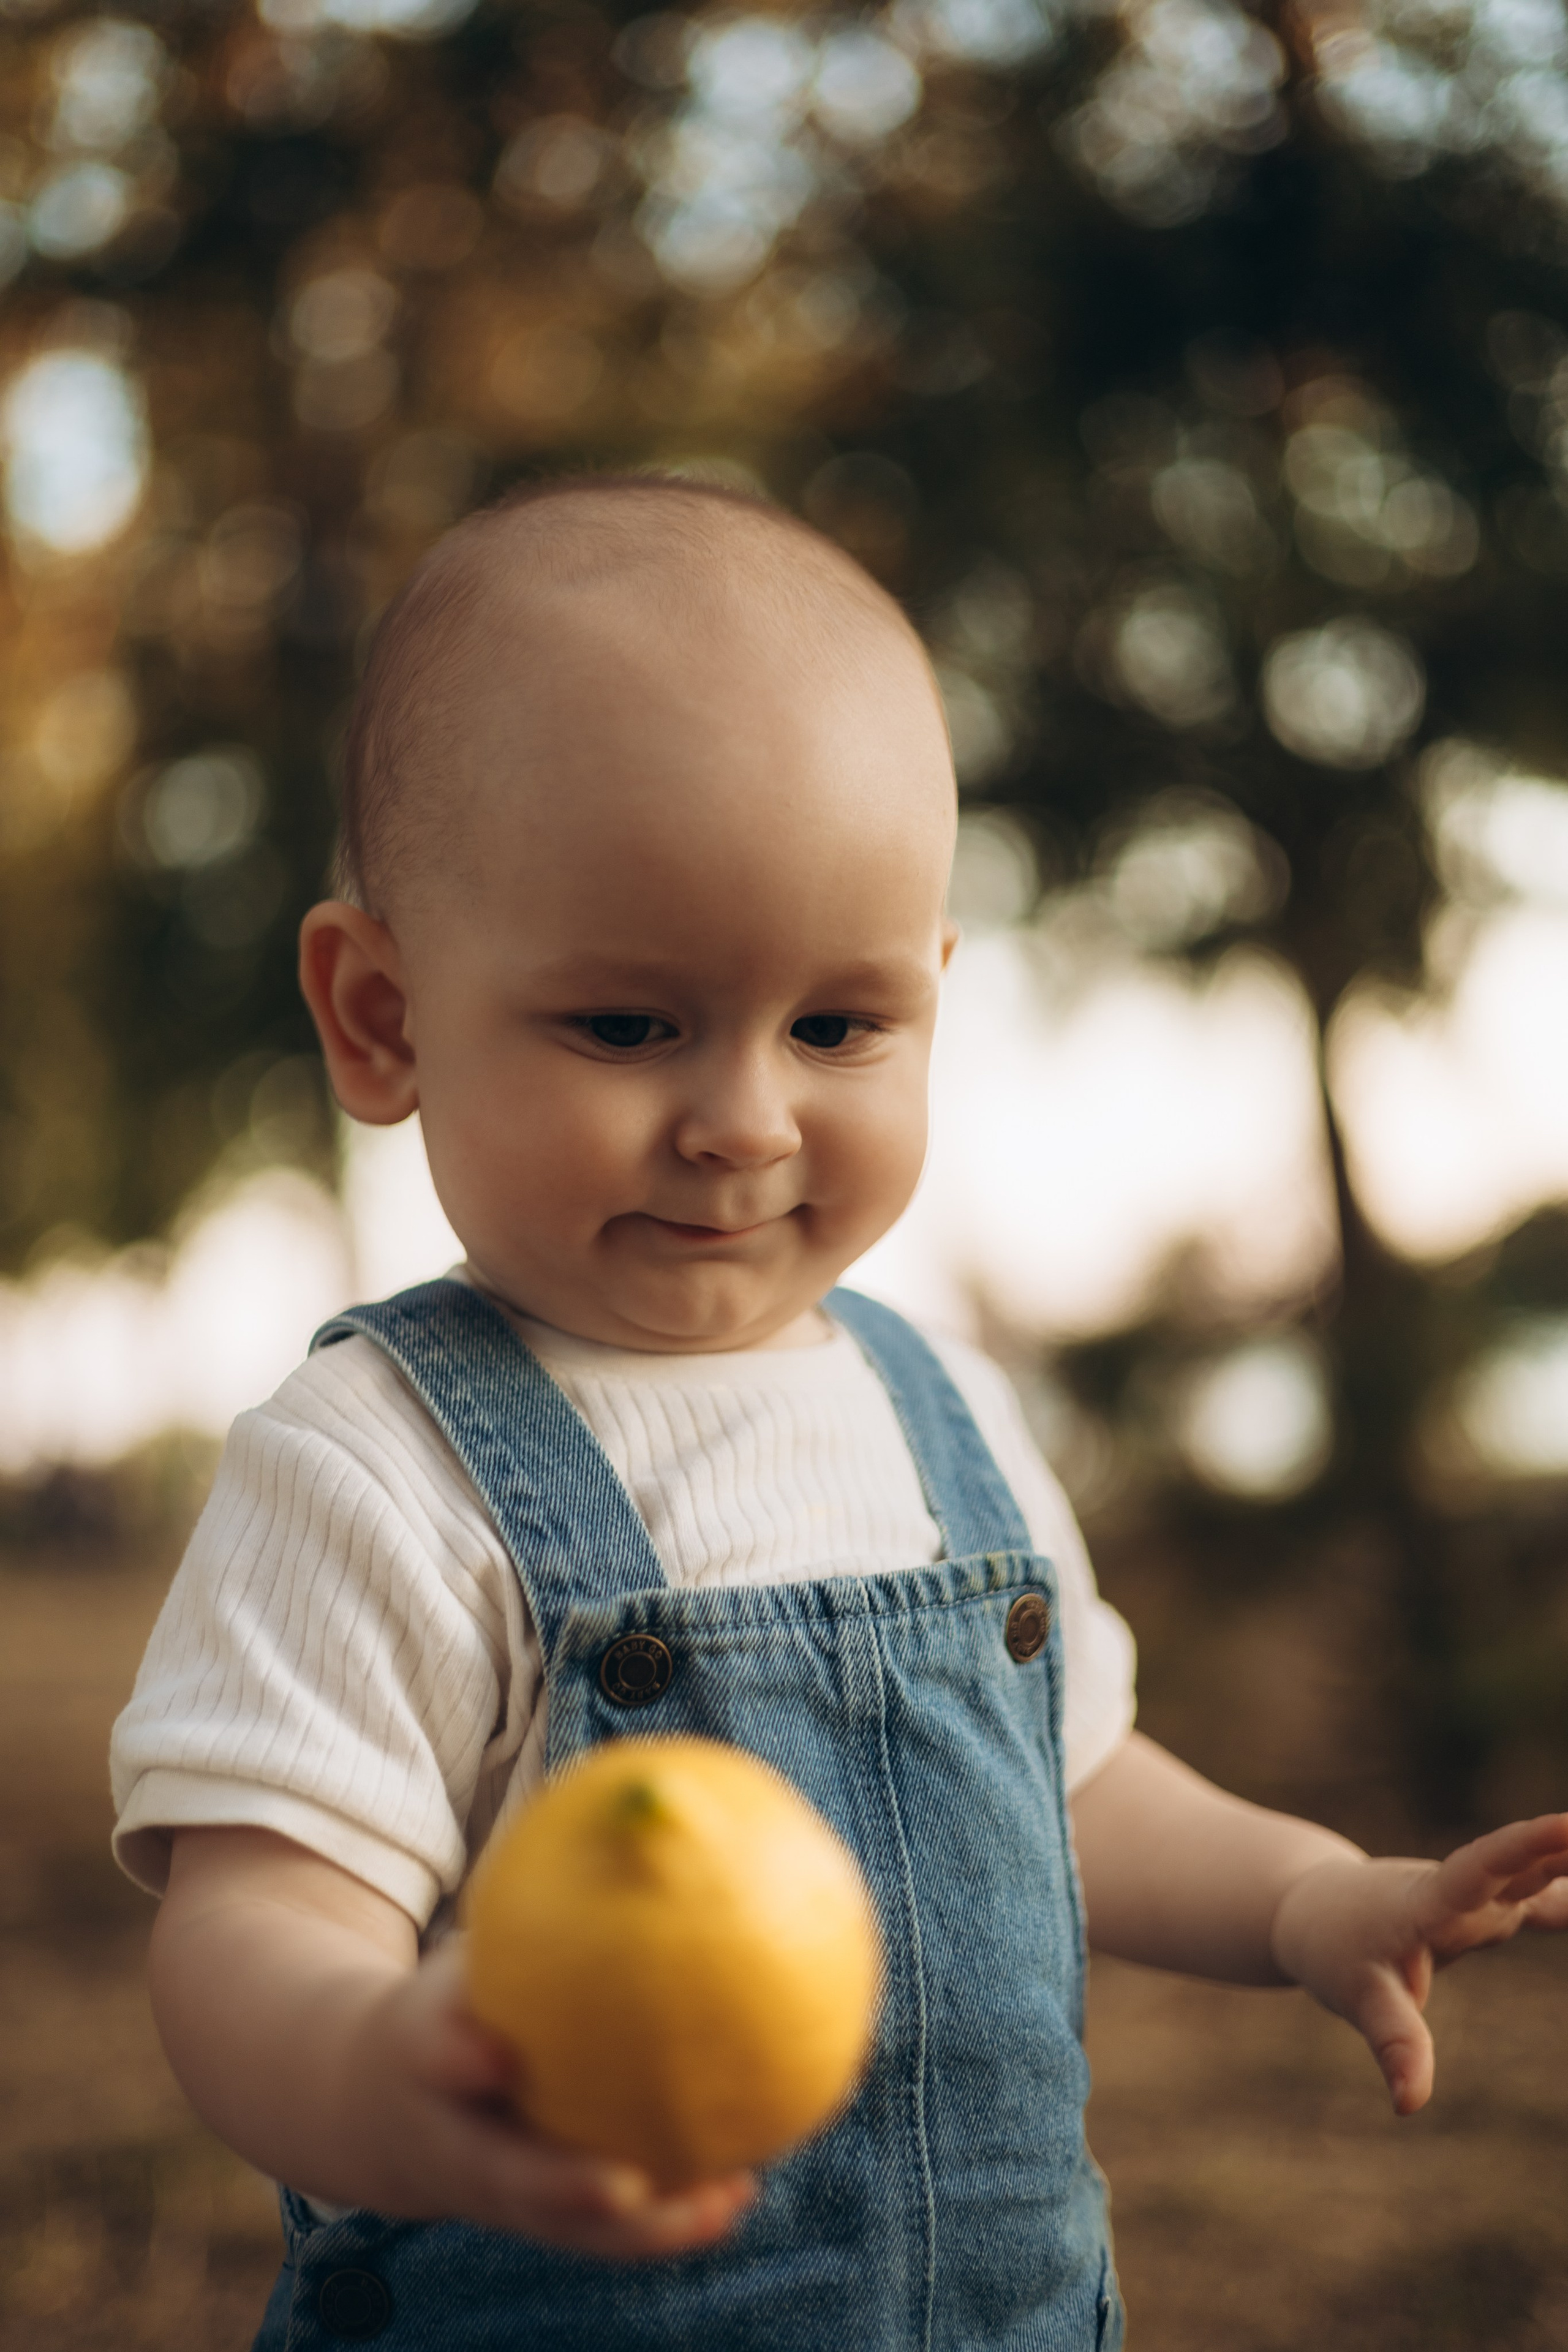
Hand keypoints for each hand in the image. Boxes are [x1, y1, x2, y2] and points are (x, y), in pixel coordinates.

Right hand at [150, 1828, 754, 2262]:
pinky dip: (668, 2211)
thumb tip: (645, 1799)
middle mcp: (449, 2139)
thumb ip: (529, 1897)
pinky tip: (742, 2179)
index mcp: (418, 2060)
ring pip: (561, 2224)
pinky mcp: (530, 2219)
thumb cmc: (445, 2005)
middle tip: (630, 2184)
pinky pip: (601, 2224)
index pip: (430, 2053)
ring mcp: (488, 2191)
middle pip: (500, 2179)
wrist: (376, 2109)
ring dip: (639, 2225)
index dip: (456, 2055)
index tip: (491, 2056)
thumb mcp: (465, 1954)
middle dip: (559, 2188)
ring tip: (728, 2194)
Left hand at [1269, 1811, 1567, 2114]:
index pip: (1485, 1866)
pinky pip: (1545, 1899)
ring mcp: (1482, 1896)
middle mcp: (1464, 1890)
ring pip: (1540, 1874)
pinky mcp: (1493, 1908)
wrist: (1320, 1911)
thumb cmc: (1335, 1950)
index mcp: (1431, 1901)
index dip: (1529, 1846)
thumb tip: (1409, 2104)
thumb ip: (1394, 2043)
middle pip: (1525, 1863)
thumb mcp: (1360, 1997)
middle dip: (1565, 1846)